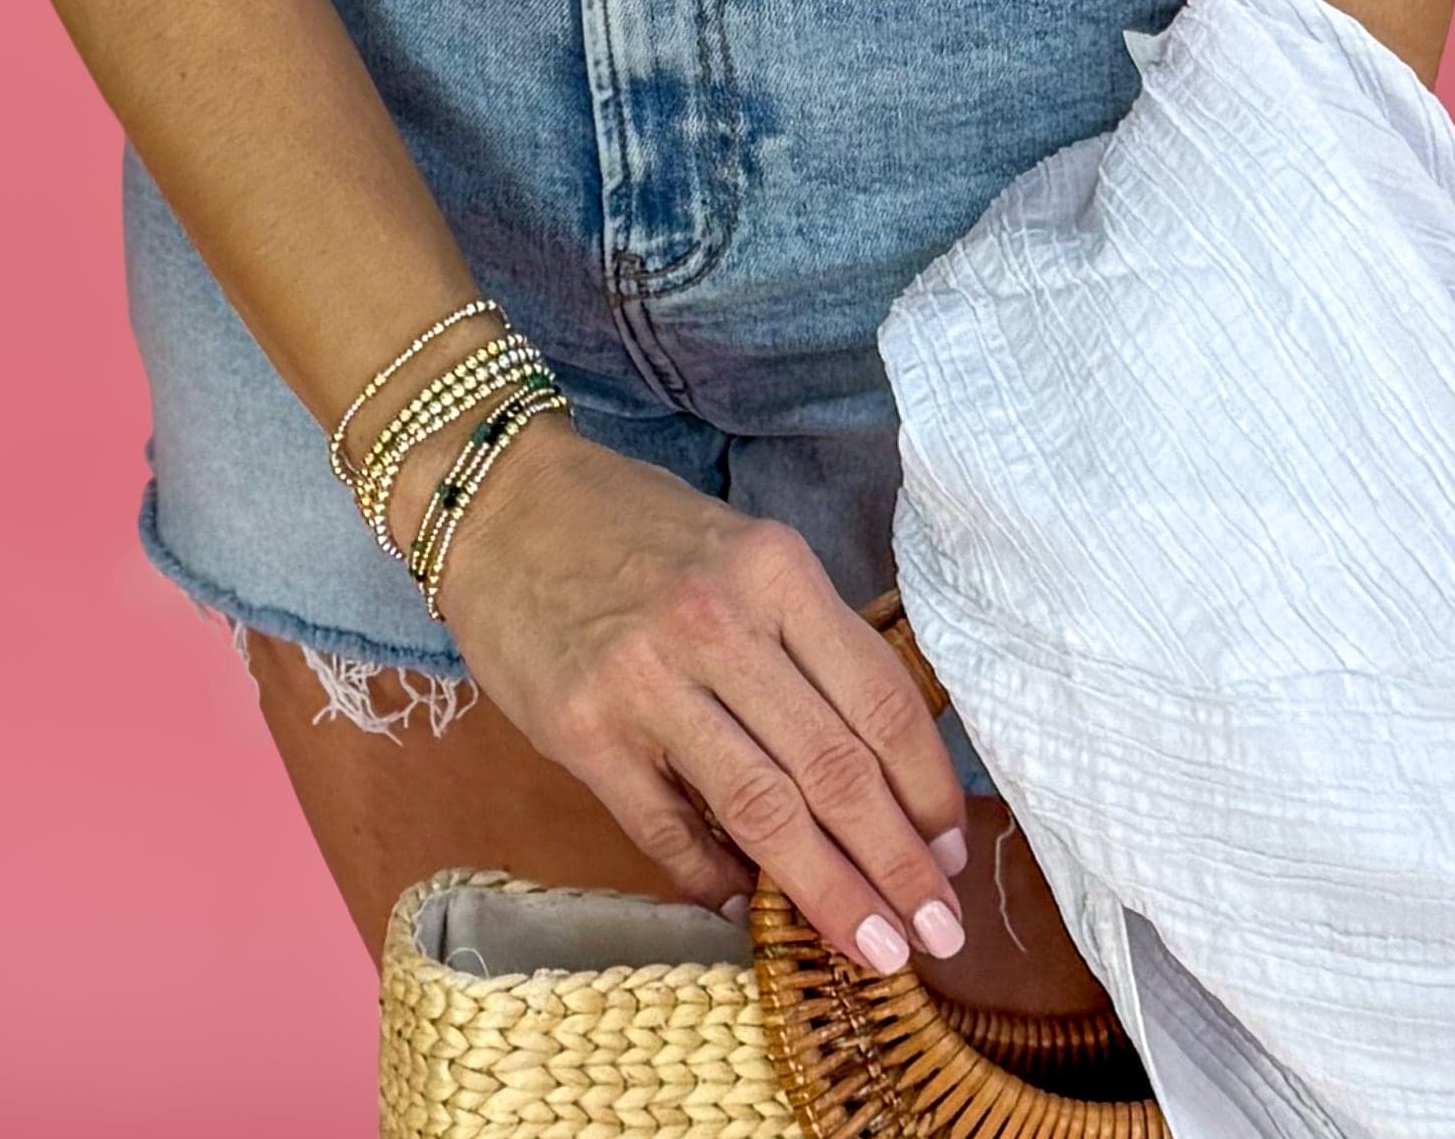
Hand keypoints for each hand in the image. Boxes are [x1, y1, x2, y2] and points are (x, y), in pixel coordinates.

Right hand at [433, 418, 970, 972]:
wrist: (501, 506)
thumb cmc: (636, 532)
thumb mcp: (740, 553)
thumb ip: (802, 644)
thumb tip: (876, 768)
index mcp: (774, 571)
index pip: (878, 697)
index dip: (926, 787)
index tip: (953, 852)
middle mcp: (718, 622)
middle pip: (833, 766)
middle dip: (897, 863)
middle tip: (937, 932)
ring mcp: (647, 680)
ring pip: (764, 809)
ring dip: (829, 892)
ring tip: (876, 949)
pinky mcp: (584, 732)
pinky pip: (668, 831)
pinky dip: (716, 881)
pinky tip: (747, 911)